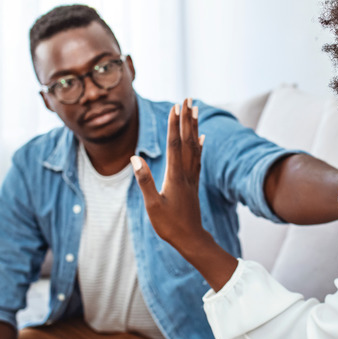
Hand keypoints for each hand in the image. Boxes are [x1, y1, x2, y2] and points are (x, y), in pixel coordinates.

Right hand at [131, 99, 206, 250]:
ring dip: (194, 127)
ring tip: (195, 110)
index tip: (175, 107)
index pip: (175, 145)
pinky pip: (198, 158)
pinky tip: (203, 137)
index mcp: (175, 176)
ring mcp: (192, 177)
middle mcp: (186, 172)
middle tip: (188, 99)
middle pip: (188, 140)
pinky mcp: (194, 182)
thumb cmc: (170, 225)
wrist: (192, 239)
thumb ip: (145, 181)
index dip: (174, 125)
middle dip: (187, 119)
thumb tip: (135, 158)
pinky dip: (200, 145)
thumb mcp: (152, 205)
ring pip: (195, 146)